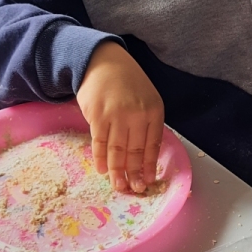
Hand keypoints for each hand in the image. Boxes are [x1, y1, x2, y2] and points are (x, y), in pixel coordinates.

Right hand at [76, 42, 164, 192]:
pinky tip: (102, 170)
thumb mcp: (146, 98)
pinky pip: (100, 142)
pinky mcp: (98, 116)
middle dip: (134, 173)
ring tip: (119, 186)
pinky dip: (101, 158)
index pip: (153, 144)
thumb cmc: (126, 82)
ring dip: (118, 171)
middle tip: (133, 189)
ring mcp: (117, 115)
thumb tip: (144, 154)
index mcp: (154, 110)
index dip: (149, 165)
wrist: (103, 61)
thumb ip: (147, 122)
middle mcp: (137, 114)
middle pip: (136, 150)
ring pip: (118, 150)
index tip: (148, 181)